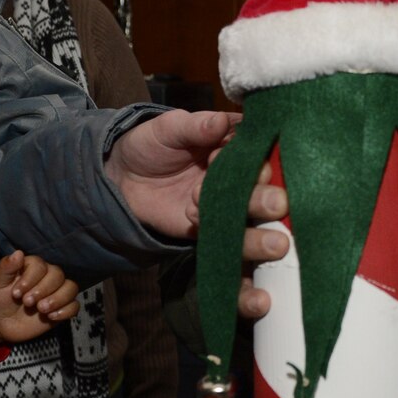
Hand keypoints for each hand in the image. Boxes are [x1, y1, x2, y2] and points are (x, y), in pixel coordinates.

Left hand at [0, 251, 78, 344]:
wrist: (1, 324)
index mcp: (33, 267)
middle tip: (27, 302)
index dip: (30, 279)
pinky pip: (74, 306)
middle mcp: (48, 277)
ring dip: (57, 299)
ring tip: (41, 310)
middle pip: (58, 275)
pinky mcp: (62, 308)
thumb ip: (5, 268)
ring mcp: (57, 292)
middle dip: (43, 290)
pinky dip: (65, 311)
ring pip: (70, 288)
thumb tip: (18, 253)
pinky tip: (51, 317)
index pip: (40, 265)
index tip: (16, 293)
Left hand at [105, 112, 289, 319]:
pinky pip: (226, 252)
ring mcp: (226, 211)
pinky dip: (234, 264)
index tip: (247, 164)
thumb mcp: (167, 129)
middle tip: (277, 205)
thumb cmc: (150, 145)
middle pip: (258, 193)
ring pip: (248, 226)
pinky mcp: (210, 235)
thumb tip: (217, 122)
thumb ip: (193, 127)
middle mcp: (238, 182)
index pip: (257, 154)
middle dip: (266, 200)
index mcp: (236, 149)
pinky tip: (242, 276)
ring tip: (275, 246)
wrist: (120, 178)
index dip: (257, 160)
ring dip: (259, 237)